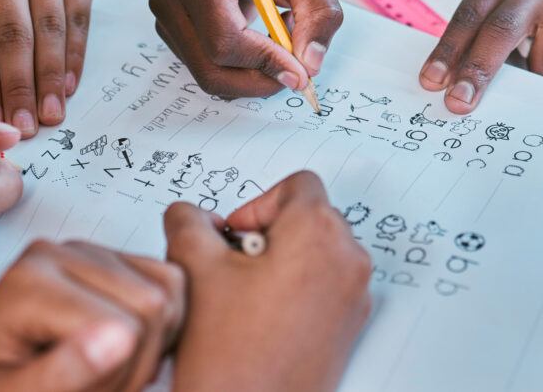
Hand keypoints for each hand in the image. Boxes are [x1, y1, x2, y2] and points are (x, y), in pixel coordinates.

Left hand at [0, 241, 185, 391]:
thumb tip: (120, 337)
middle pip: (151, 303)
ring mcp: (90, 248)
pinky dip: (166, 322)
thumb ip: (62, 373)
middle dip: (141, 360)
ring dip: (156, 343)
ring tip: (113, 366)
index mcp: (28, 281)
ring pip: (170, 290)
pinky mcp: (115, 253)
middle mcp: (58, 251)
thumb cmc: (4, 383)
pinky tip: (129, 344)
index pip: (123, 326)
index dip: (121, 375)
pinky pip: (173, 279)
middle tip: (105, 386)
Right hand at [149, 0, 342, 98]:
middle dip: (261, 79)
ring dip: (256, 74)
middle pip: (212, 69)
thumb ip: (319, 13)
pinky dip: (245, 71)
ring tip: (281, 36)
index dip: (266, 62)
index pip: (224, 39)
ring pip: (211, 78)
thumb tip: (310, 66)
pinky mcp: (175, 37)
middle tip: (299, 65)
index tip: (303, 72)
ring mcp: (166, 21)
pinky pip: (211, 72)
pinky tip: (263, 40)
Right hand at [164, 171, 371, 391]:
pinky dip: (294, 289)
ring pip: (315, 252)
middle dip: (267, 235)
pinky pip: (324, 286)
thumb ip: (189, 222)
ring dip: (279, 262)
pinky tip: (258, 318)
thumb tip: (192, 215)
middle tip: (233, 267)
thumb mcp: (193, 269)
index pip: (297, 184)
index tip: (235, 236)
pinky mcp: (349, 327)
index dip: (257, 204)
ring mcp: (353, 298)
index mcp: (319, 235)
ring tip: (243, 297)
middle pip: (308, 217)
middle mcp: (348, 262)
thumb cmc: (230, 357)